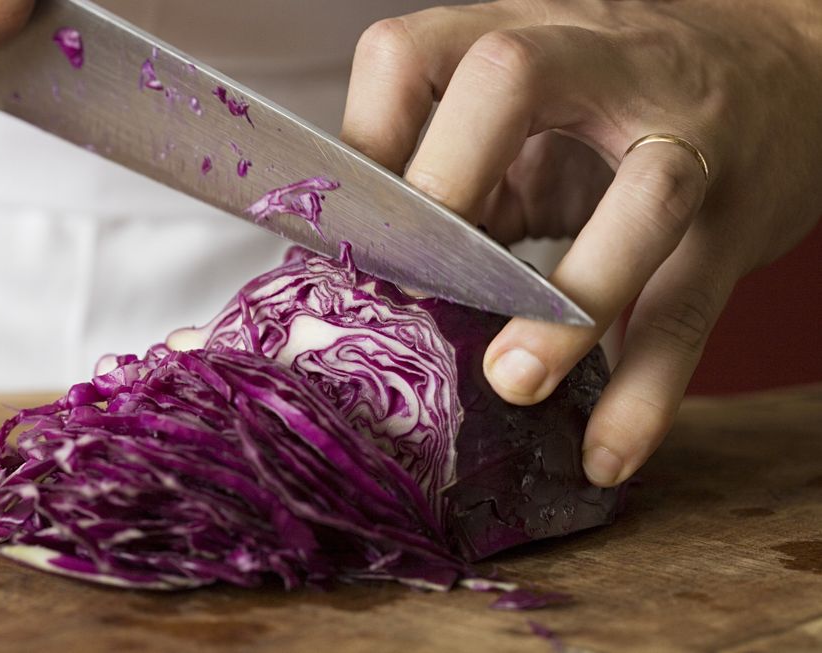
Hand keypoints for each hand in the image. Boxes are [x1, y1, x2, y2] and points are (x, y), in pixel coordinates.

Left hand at [341, 0, 821, 486]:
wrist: (785, 72)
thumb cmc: (626, 102)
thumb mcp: (535, 112)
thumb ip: (468, 172)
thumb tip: (384, 276)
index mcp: (523, 35)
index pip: (414, 56)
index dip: (366, 145)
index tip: (351, 238)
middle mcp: (602, 62)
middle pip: (511, 77)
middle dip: (446, 182)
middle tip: (416, 280)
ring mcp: (684, 133)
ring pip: (641, 199)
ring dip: (565, 307)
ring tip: (513, 383)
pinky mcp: (740, 217)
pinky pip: (690, 307)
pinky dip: (647, 392)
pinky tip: (608, 452)